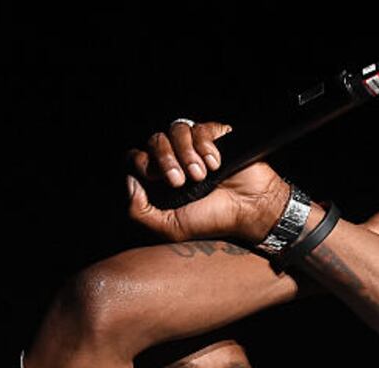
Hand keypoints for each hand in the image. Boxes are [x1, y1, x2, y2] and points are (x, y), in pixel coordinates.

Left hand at [125, 120, 288, 245]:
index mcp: (160, 179)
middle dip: (164, 160)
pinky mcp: (215, 135)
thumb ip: (140, 211)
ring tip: (200, 175)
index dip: (141, 163)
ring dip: (185, 154)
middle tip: (179, 182)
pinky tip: (215, 164)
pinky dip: (205, 146)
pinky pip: (200, 128)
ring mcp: (195, 146)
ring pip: (176, 130)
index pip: (137, 157)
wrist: (249, 210)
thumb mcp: (170, 227)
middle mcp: (175, 159)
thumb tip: (128, 180)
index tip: (156, 179)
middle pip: (154, 140)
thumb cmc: (212, 220)